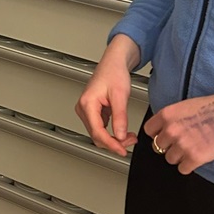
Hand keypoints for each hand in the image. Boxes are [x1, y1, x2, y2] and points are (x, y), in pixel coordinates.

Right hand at [75, 34, 141, 156]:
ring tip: (129, 138)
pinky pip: (100, 128)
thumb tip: (120, 136)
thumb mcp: (120, 95)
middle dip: (114, 142)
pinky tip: (123, 133)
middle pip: (97, 135)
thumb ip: (120, 117)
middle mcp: (83, 108)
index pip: (97, 132)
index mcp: (87, 104)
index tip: (122, 150)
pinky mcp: (92, 112)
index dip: (110, 144)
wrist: (113, 62)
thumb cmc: (114, 73)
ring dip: (113, 139)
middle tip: (130, 142)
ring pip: (98, 134)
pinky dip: (112, 133)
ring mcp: (87, 111)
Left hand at [145, 88, 213, 173]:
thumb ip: (174, 117)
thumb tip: (167, 127)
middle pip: (158, 146)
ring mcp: (182, 145)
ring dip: (180, 156)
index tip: (164, 135)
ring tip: (193, 148)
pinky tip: (198, 156)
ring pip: (170, 159)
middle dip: (170, 145)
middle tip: (183, 142)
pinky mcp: (195, 158)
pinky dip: (190, 165)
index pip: (149, 131)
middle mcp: (171, 130)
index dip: (158, 134)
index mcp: (168, 114)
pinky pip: (183, 169)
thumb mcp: (188, 104)